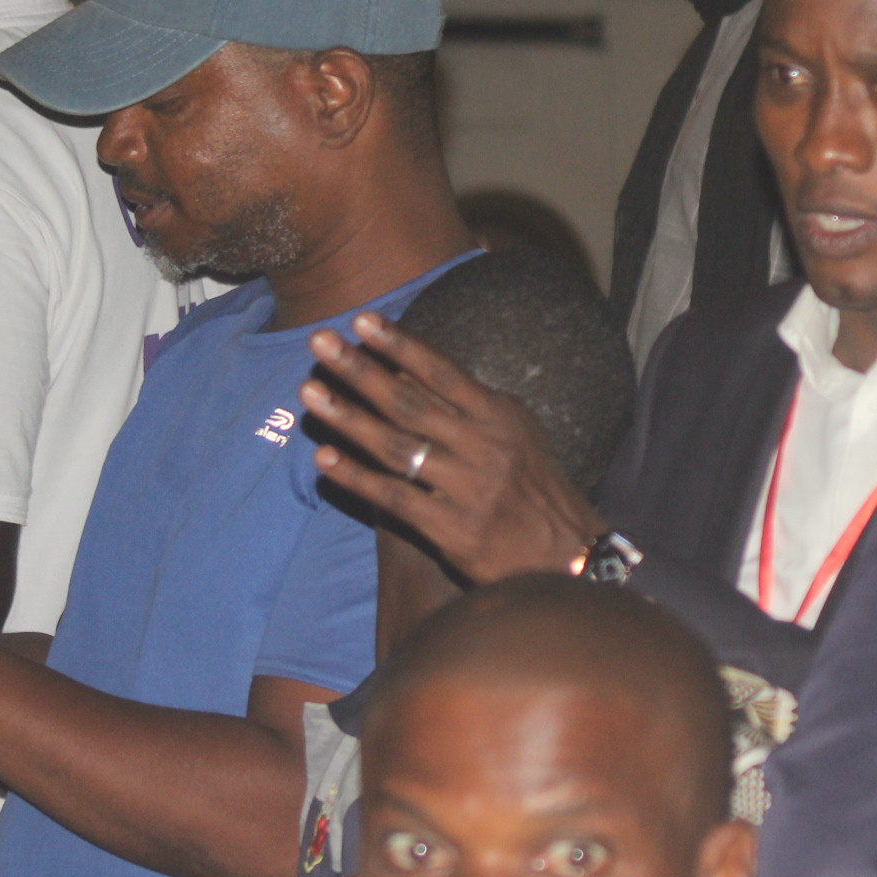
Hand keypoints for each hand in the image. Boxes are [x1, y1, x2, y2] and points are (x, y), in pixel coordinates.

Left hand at [301, 314, 605, 586]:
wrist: (568, 555)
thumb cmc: (537, 489)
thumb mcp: (518, 435)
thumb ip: (472, 408)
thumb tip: (412, 374)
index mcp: (500, 417)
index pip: (443, 371)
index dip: (400, 345)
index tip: (362, 320)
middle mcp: (483, 446)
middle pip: (409, 402)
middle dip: (360, 369)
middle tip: (320, 341)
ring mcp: (466, 487)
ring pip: (394, 445)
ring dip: (347, 416)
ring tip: (309, 390)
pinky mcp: (451, 527)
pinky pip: (393, 496)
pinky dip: (355, 477)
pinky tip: (324, 457)